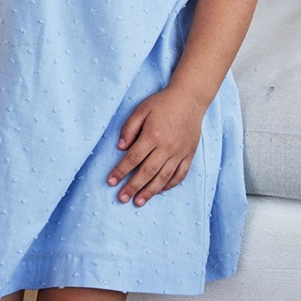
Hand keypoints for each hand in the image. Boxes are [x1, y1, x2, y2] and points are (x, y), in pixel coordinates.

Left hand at [107, 87, 203, 206]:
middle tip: (122, 198)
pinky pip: (180, 175)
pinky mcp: (189, 155)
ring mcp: (179, 153)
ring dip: (150, 191)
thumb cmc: (162, 103)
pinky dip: (169, 185)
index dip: (120, 171)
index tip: (111, 182)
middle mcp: (166, 147)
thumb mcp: (141, 109)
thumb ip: (129, 128)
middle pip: (147, 172)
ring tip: (138, 201)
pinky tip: (159, 190)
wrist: (189, 99)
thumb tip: (120, 148)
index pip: (133, 158)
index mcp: (152, 135)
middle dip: (132, 187)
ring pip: (163, 178)